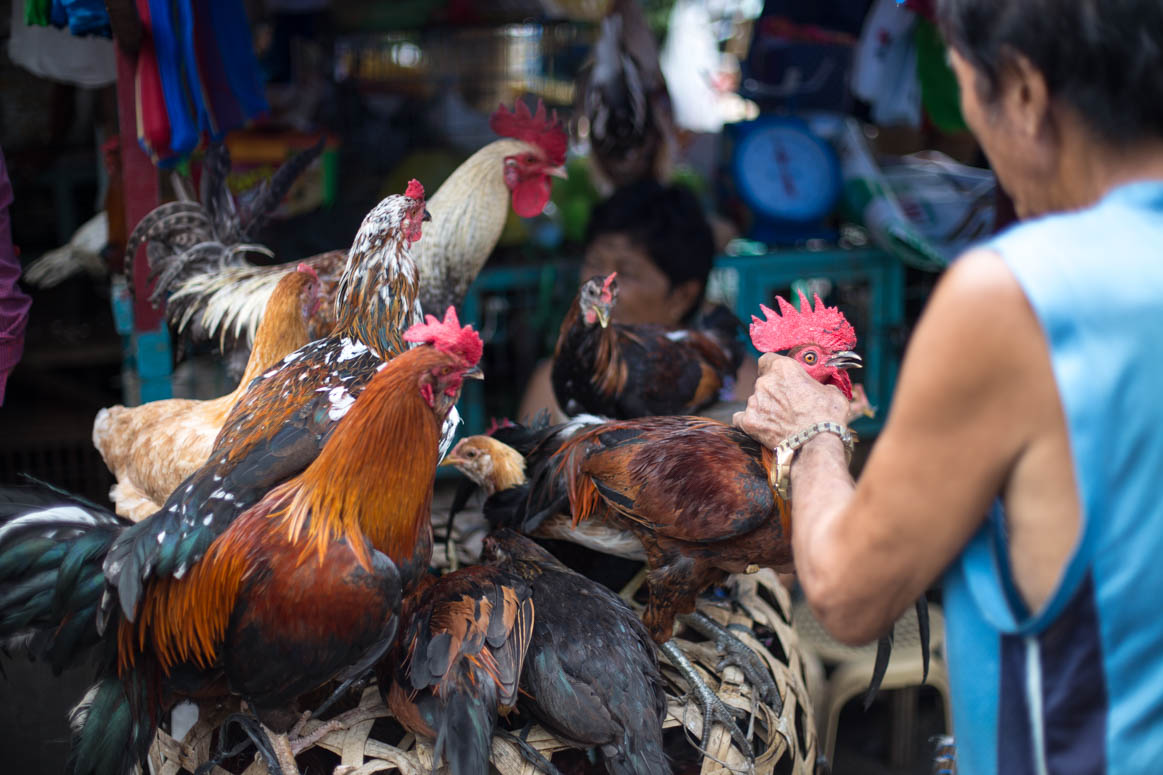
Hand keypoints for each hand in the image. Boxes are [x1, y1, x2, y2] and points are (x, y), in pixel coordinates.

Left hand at [732, 354, 849, 448]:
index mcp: (783, 368)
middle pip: (762, 382)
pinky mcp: (749, 422)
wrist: (817, 442)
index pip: (767, 359)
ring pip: (755, 401)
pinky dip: (749, 422)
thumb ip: (819, 385)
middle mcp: (764, 382)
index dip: (772, 367)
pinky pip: (741, 419)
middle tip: (787, 404)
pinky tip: (762, 427)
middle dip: (772, 391)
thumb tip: (823, 389)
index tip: (780, 376)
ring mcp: (754, 402)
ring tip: (781, 421)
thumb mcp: (832, 392)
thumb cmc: (827, 416)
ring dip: (764, 407)